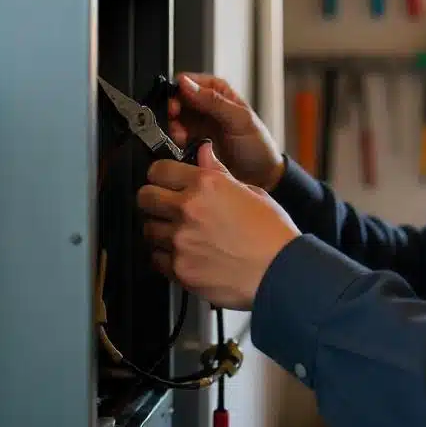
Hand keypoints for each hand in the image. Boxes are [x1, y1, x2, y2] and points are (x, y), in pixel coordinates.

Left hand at [137, 142, 299, 310]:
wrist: (281, 272)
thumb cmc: (272, 233)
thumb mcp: (252, 191)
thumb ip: (219, 173)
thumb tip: (204, 155)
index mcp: (206, 185)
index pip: (158, 170)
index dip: (160, 174)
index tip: (163, 180)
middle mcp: (188, 209)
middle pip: (144, 197)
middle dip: (153, 200)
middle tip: (165, 206)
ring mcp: (181, 240)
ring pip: (147, 229)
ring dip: (159, 230)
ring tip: (180, 235)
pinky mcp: (180, 268)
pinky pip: (156, 258)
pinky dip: (166, 257)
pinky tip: (185, 254)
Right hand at [168, 73, 284, 189]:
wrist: (262, 177)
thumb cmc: (259, 146)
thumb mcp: (240, 120)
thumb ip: (213, 101)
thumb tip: (187, 83)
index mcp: (219, 92)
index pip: (189, 82)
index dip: (178, 91)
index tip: (176, 105)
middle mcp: (206, 106)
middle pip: (177, 100)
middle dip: (173, 112)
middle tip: (175, 122)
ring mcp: (199, 124)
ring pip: (174, 120)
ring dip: (174, 128)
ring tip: (182, 137)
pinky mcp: (194, 143)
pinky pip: (177, 138)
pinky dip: (176, 142)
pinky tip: (184, 146)